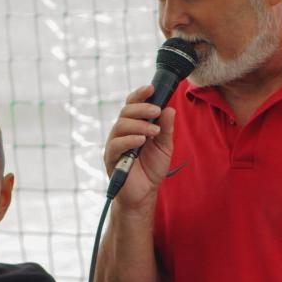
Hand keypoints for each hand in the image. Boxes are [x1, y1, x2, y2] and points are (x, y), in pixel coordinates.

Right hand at [102, 85, 175, 203]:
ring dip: (139, 125)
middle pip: (125, 112)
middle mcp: (121, 132)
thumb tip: (170, 109)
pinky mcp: (111, 158)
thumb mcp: (164, 147)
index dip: (140, 94)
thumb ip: (166, 129)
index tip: (151, 88)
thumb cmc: (152, 168)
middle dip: (142, 108)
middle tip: (156, 111)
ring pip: (120, 125)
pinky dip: (130, 140)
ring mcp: (115, 145)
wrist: (144, 193)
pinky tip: (142, 141)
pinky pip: (117, 144)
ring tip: (153, 131)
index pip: (132, 104)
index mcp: (133, 126)